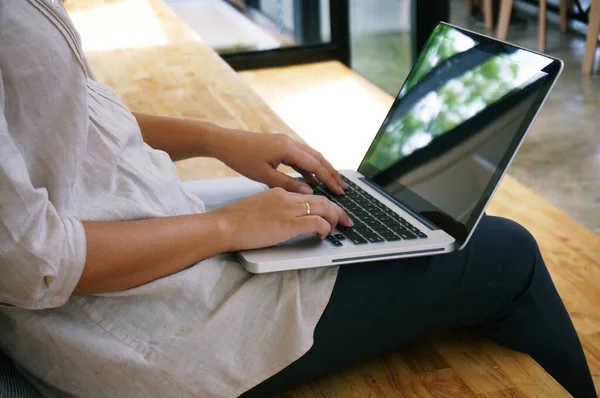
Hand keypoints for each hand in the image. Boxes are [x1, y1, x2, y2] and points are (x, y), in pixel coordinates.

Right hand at [212, 188, 353, 251]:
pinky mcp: (289, 223)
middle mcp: (287, 197)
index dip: (323, 204)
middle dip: (337, 210)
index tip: (329, 211)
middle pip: (321, 199)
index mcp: (279, 192)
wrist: (224, 225)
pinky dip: (326, 228)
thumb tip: (281, 218)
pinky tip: (324, 235)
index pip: (308, 195)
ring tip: (338, 228)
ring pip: (324, 208)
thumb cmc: (235, 220)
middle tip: (345, 220)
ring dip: (335, 218)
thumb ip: (273, 208)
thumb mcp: (258, 207)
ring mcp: (289, 209)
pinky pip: (318, 222)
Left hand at [214, 130, 346, 194]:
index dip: (329, 179)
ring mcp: (285, 142)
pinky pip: (300, 156)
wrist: (224, 142)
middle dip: (331, 173)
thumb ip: (288, 184)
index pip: (315, 165)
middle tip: (342, 187)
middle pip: (318, 158)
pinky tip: (311, 178)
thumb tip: (308, 192)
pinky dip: (309, 167)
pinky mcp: (279, 145)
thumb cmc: (241, 158)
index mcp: (288, 149)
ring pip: (311, 156)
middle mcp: (290, 142)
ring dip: (322, 169)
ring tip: (332, 183)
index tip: (339, 191)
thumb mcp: (264, 175)